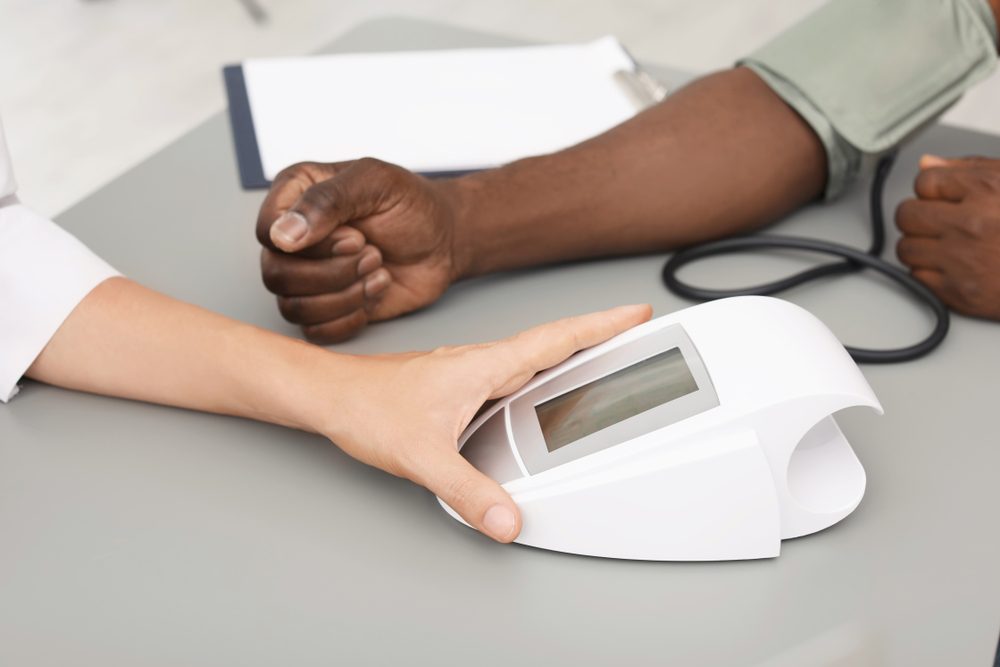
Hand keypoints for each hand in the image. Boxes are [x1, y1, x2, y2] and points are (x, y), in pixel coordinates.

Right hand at [256, 159, 466, 342]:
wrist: (443, 241)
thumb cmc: (411, 205)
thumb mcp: (376, 183)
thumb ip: (327, 200)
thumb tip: (283, 236)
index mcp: (294, 194)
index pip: (267, 231)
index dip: (310, 244)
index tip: (355, 235)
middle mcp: (292, 237)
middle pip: (276, 274)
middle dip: (333, 272)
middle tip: (373, 254)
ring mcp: (305, 274)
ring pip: (292, 306)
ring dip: (345, 295)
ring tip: (378, 271)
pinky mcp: (325, 306)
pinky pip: (314, 331)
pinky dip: (349, 318)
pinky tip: (374, 293)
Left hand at [315, 304, 652, 542]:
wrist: (331, 397)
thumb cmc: (368, 408)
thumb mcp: (423, 456)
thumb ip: (468, 491)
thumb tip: (507, 518)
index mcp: (484, 366)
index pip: (556, 339)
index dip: (600, 325)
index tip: (635, 313)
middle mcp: (481, 363)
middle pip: (553, 343)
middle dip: (598, 334)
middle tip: (636, 332)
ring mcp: (469, 372)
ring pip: (531, 357)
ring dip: (569, 352)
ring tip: (602, 358)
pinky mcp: (457, 384)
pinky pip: (512, 372)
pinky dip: (538, 373)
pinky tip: (538, 391)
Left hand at [895, 155, 999, 319]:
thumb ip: (970, 168)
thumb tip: (929, 163)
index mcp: (986, 191)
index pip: (924, 181)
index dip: (932, 189)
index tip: (942, 197)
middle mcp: (971, 224)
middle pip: (907, 214)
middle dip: (920, 216)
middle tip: (938, 222)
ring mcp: (962, 260)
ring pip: (906, 247)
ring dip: (921, 245)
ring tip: (947, 245)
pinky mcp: (959, 293)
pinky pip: (917, 277)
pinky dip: (929, 273)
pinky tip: (952, 266)